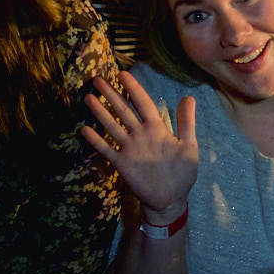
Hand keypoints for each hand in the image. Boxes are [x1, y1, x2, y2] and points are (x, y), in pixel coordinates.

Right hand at [81, 73, 199, 220]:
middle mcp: (140, 135)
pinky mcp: (122, 163)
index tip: (123, 73)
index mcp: (157, 128)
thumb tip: (189, 97)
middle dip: (111, 94)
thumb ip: (187, 123)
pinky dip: (96, 140)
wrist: (171, 199)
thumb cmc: (182, 173)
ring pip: (112, 126)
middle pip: (123, 110)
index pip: (143, 103)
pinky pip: (107, 149)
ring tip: (88, 98)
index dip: (134, 88)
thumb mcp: (189, 146)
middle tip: (97, 79)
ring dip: (100, 112)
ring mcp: (130, 148)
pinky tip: (84, 129)